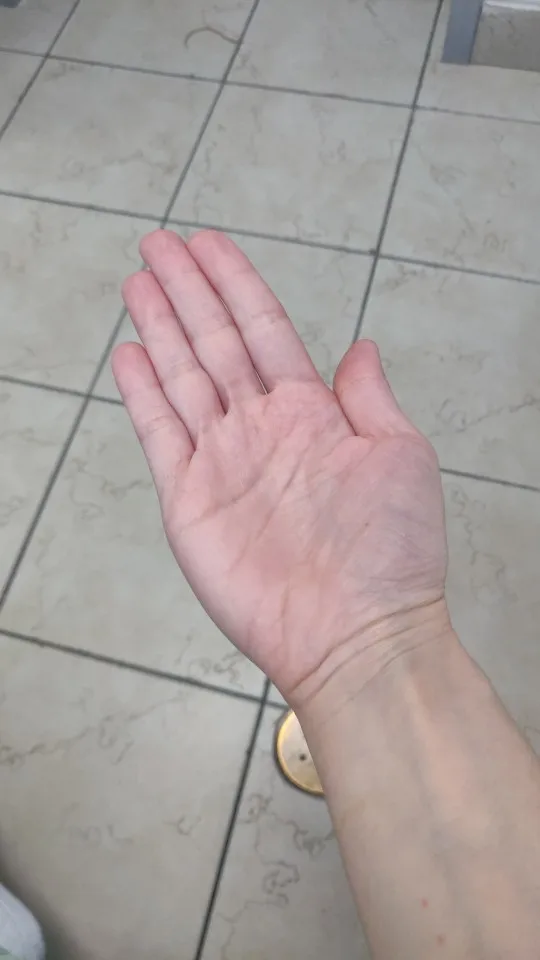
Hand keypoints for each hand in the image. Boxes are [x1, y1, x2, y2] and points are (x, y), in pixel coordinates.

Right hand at [113, 230, 447, 703]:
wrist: (355, 633)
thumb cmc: (390, 550)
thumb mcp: (401, 455)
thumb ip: (370, 398)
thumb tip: (361, 347)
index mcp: (311, 412)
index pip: (263, 329)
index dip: (235, 284)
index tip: (209, 244)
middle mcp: (261, 428)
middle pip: (214, 342)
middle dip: (186, 292)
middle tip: (158, 244)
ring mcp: (223, 462)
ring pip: (182, 377)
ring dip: (159, 328)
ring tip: (139, 282)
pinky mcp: (190, 501)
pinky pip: (161, 435)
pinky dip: (143, 395)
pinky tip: (130, 356)